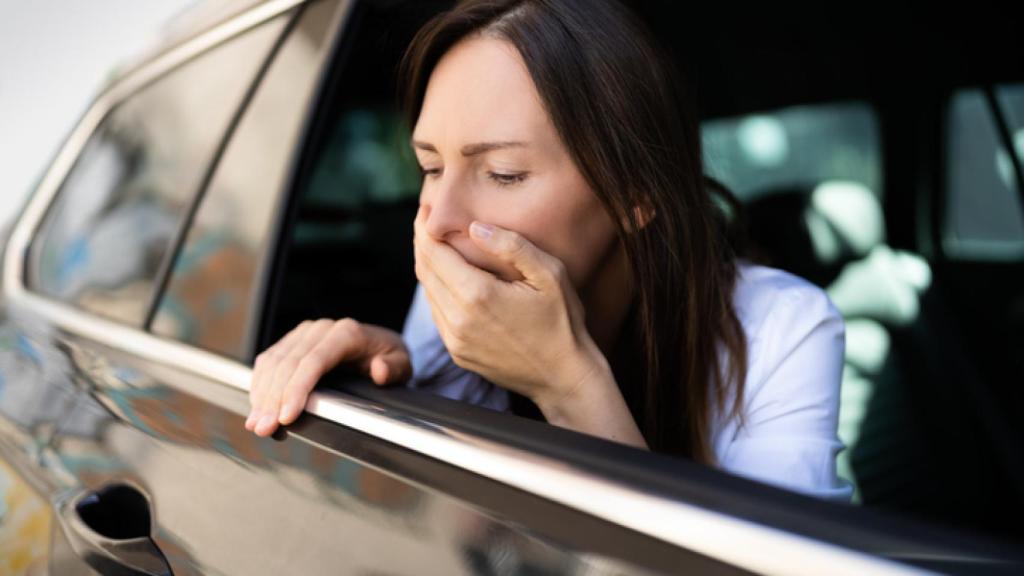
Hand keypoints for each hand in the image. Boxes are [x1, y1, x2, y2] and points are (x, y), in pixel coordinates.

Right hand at [245, 318, 410, 436]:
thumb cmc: (389, 356)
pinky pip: (269, 361)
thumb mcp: (402, 363)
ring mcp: (304, 334)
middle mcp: (321, 329)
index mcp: (347, 333)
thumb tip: (379, 370)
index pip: (313, 361)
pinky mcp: (292, 341)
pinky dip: (260, 385)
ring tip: (256, 423)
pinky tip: (257, 406)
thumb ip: (394, 368)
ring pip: (273, 363)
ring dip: (261, 395)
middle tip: (264, 428)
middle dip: (273, 399)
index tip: (286, 417)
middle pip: (288, 364)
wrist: (379, 344)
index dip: (296, 390)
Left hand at [413, 204, 605, 409]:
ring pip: (428, 293)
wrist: (564, 377)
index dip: (424, 228)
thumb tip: (475, 227)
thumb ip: (511, 246)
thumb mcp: (549, 274)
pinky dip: (437, 291)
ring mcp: (455, 340)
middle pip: (424, 270)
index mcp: (477, 295)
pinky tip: (449, 279)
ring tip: (435, 245)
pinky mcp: (458, 353)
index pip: (433, 252)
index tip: (424, 209)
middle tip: (425, 220)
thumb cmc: (563, 323)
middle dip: (422, 242)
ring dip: (428, 267)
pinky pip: (438, 315)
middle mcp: (458, 319)